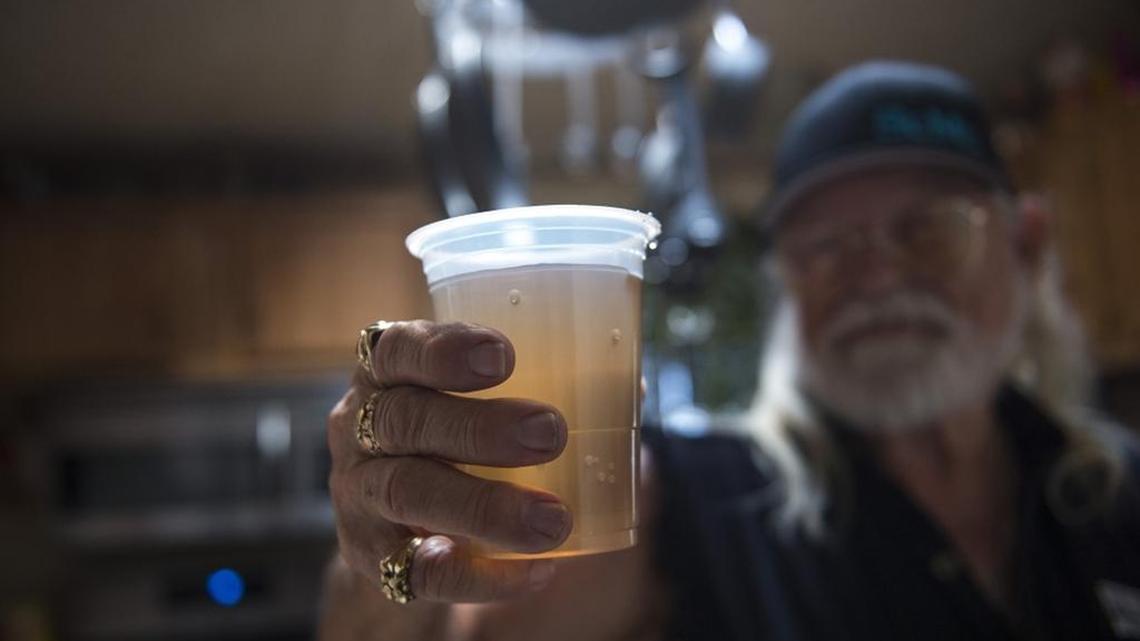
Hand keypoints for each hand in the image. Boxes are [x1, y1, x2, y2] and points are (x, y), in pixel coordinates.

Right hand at [327, 321, 570, 602]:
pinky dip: (481, 575)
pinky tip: (535, 571)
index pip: (396, 350)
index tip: (505, 356)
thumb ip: (543, 386)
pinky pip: (420, 570)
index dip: (444, 350)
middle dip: (479, 427)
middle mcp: (356, 428)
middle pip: (406, 421)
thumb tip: (629, 386)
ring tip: (553, 519)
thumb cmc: (455, 439)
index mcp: (384, 374)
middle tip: (551, 432)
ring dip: (485, 505)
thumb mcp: (476, 400)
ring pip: (409, 492)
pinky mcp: (372, 558)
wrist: (405, 526)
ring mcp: (358, 495)